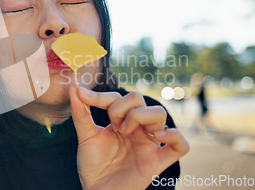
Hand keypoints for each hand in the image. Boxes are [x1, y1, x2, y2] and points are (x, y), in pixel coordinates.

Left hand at [69, 86, 188, 189]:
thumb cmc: (94, 165)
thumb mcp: (85, 136)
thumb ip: (81, 113)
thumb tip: (74, 87)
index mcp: (122, 121)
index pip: (119, 98)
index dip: (102, 96)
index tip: (82, 96)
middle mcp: (137, 129)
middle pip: (140, 99)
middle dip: (122, 107)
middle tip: (112, 125)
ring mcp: (149, 144)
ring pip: (159, 114)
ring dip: (139, 116)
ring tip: (124, 132)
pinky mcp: (157, 162)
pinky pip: (181, 146)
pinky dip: (174, 136)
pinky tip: (158, 136)